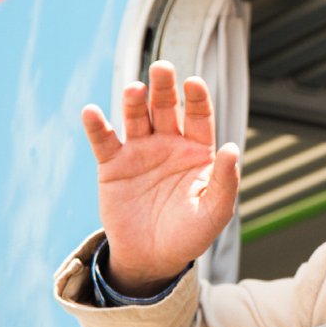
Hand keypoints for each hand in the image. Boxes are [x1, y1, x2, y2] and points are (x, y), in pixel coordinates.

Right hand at [81, 61, 239, 295]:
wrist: (154, 258)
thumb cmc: (191, 234)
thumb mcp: (215, 210)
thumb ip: (225, 180)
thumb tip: (233, 149)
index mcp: (197, 150)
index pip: (198, 116)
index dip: (196, 98)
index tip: (194, 83)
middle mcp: (169, 144)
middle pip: (166, 108)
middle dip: (164, 88)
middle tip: (162, 68)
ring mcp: (140, 152)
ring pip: (136, 117)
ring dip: (134, 101)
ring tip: (134, 89)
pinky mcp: (112, 166)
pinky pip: (104, 141)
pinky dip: (96, 126)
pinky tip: (92, 112)